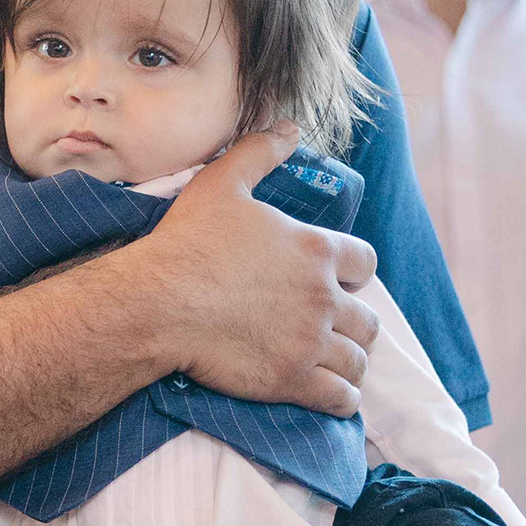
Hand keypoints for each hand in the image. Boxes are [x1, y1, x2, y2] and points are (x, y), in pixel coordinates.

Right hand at [146, 127, 379, 417]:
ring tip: (331, 365)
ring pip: (359, 360)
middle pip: (367, 318)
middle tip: (329, 329)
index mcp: (317, 250)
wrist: (157, 304)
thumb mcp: (223, 183)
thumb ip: (261, 152)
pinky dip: (342, 398)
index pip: (364, 263)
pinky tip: (330, 395)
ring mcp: (312, 341)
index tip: (333, 281)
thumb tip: (290, 126)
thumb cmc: (187, 243)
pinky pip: (342, 398)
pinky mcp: (294, 380)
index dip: (351, 272)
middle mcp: (325, 296)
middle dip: (353, 323)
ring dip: (349, 362)